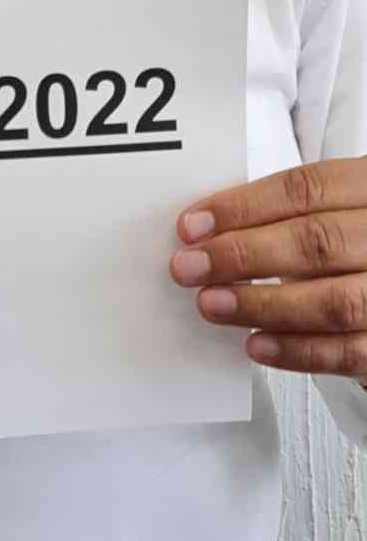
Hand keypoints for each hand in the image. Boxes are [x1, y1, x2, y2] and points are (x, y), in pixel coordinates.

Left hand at [169, 158, 366, 376]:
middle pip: (317, 242)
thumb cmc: (355, 238)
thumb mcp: (334, 207)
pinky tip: (257, 344)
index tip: (193, 226)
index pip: (306, 189)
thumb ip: (286, 215)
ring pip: (334, 301)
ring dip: (262, 305)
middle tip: (190, 267)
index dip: (243, 206)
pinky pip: (351, 351)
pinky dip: (299, 350)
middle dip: (242, 255)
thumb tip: (210, 232)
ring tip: (213, 304)